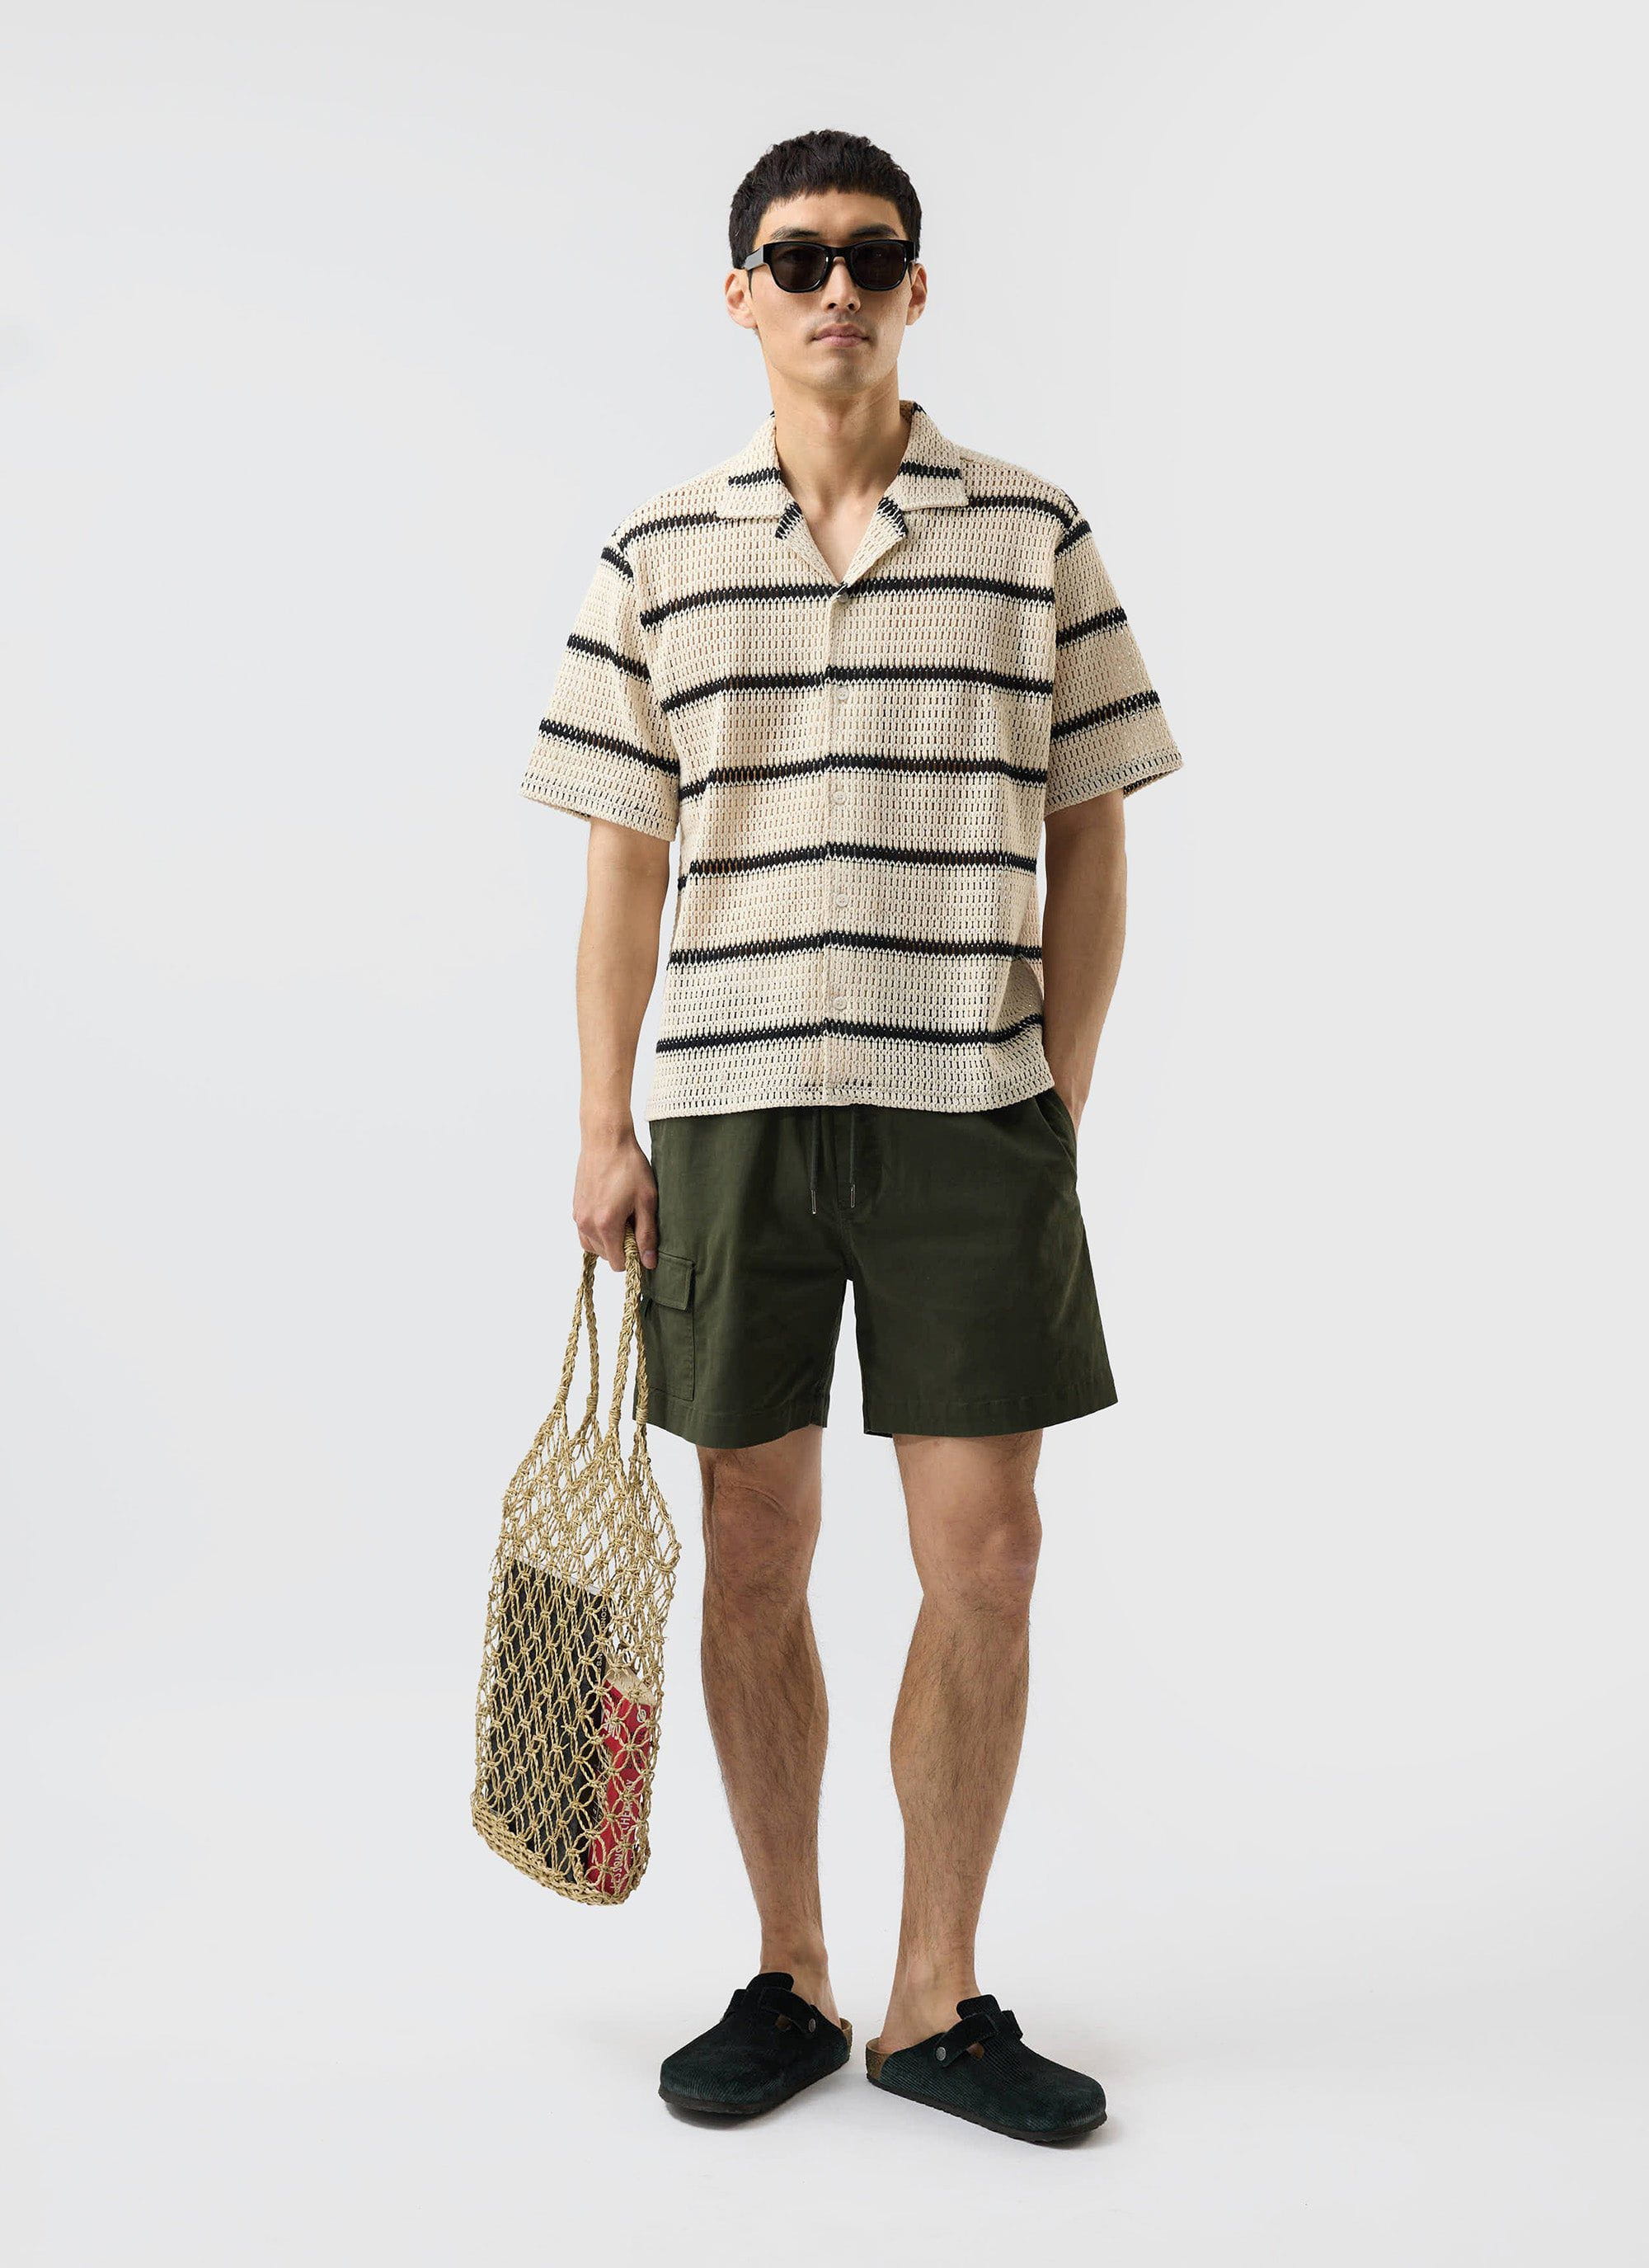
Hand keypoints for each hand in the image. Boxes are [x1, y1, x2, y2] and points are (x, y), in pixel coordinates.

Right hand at [573, 1125, 658, 1271]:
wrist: (605, 1140)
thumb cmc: (629, 1166)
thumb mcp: (646, 1200)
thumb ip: (647, 1234)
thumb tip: (648, 1262)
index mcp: (606, 1225)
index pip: (618, 1263)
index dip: (633, 1257)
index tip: (642, 1239)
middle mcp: (587, 1224)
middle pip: (606, 1256)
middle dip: (622, 1246)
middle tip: (634, 1221)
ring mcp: (578, 1217)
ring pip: (593, 1246)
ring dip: (608, 1241)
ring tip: (623, 1217)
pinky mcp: (575, 1208)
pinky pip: (585, 1232)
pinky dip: (598, 1231)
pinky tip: (611, 1211)